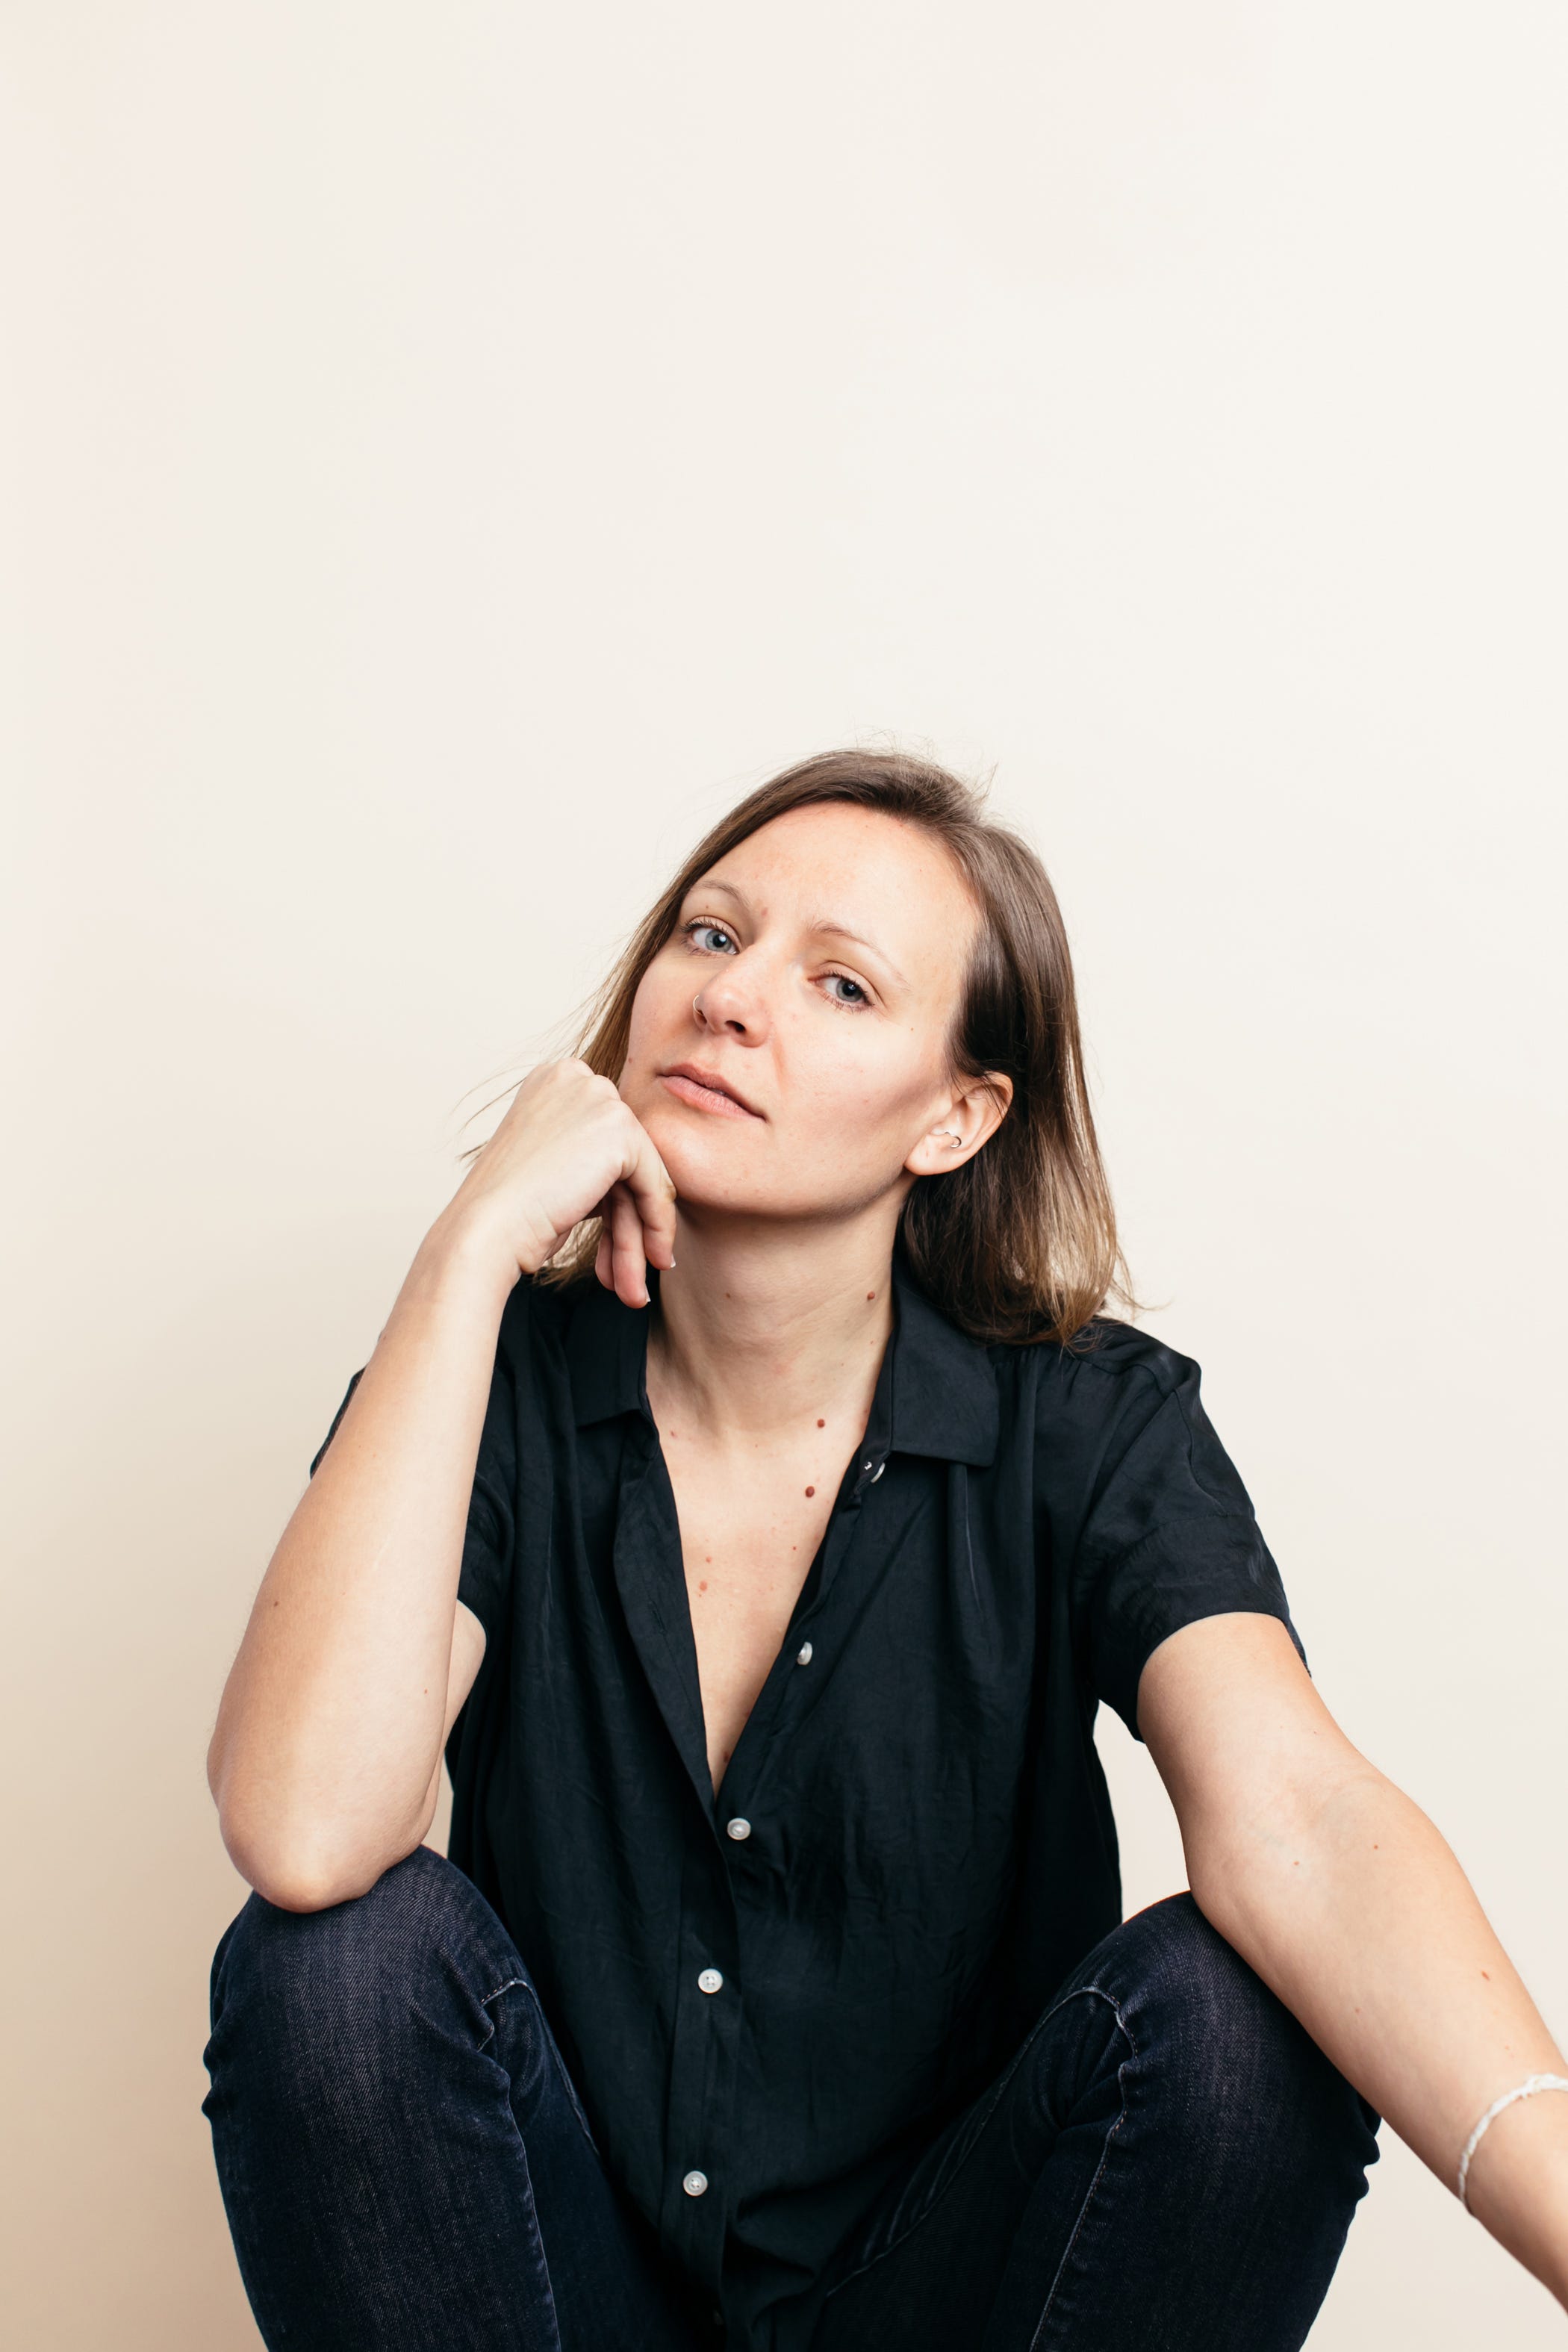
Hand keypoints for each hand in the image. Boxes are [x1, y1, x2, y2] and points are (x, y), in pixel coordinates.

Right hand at [440, 1060, 677, 1306]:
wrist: (485, 1231)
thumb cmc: (508, 1213)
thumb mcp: (555, 1170)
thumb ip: (594, 1159)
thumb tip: (645, 1179)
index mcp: (553, 1079)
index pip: (604, 1138)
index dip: (613, 1193)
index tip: (617, 1238)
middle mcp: (575, 1077)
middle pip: (624, 1156)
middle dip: (628, 1219)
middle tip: (632, 1269)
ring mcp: (597, 1098)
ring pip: (642, 1173)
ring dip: (640, 1233)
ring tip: (635, 1284)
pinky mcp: (618, 1128)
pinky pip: (655, 1182)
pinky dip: (657, 1223)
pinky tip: (654, 1259)